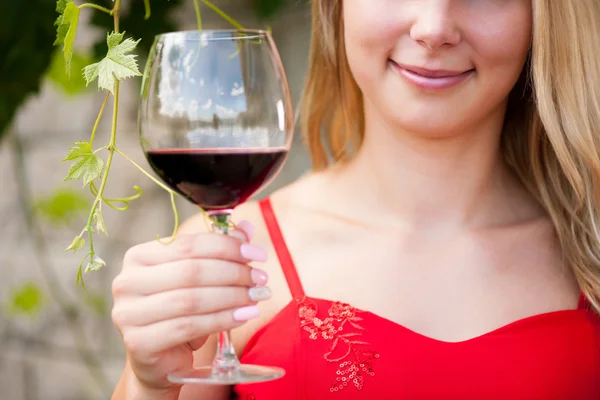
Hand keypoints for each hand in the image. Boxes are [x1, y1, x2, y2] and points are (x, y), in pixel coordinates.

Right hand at [111, 221, 269, 394]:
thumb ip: (219, 252)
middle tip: (261, 279)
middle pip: (191, 270)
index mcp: (138, 257)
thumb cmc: (180, 313)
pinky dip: (221, 320)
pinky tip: (243, 316)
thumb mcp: (200, 280)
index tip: (258, 254)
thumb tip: (247, 228)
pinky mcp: (138, 342)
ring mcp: (128, 313)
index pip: (188, 244)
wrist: (160, 360)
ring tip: (256, 297)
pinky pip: (188, 327)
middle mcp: (126, 282)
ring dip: (231, 297)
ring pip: (191, 299)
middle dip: (233, 272)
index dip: (227, 246)